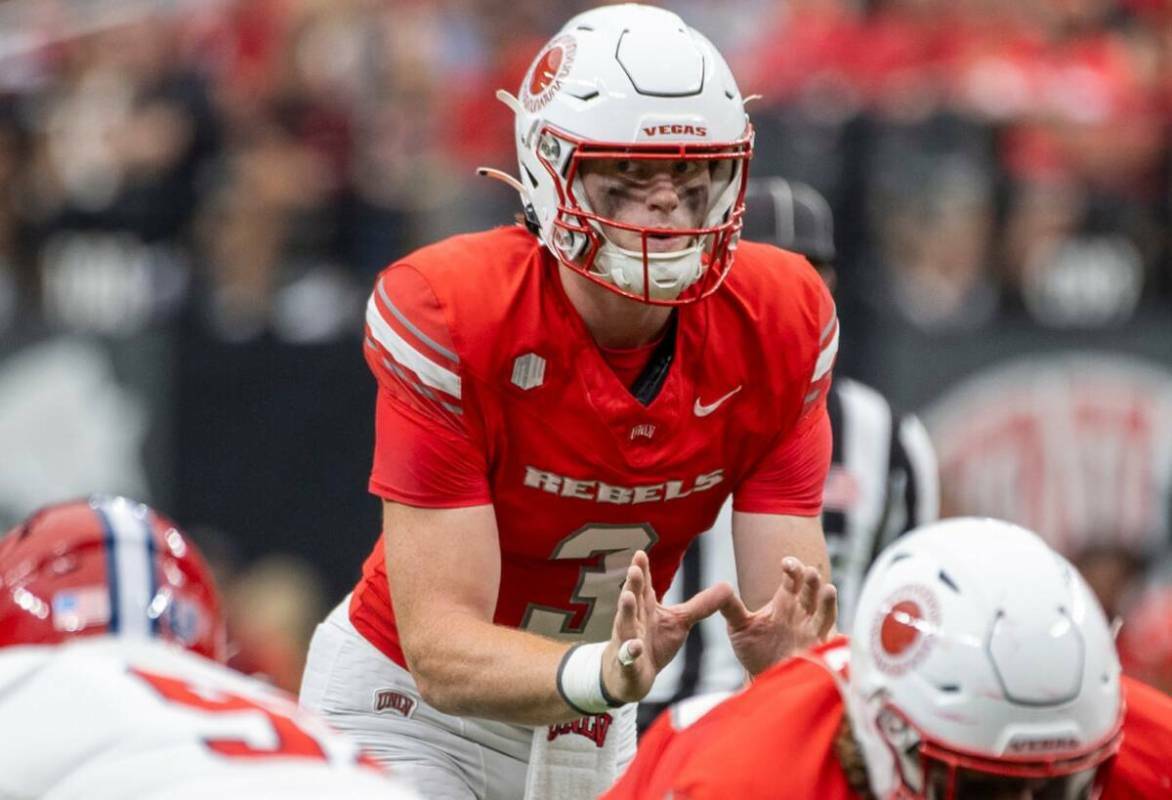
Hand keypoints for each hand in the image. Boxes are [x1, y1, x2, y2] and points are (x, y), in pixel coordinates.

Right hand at [599, 550, 733, 703]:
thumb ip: (699, 605)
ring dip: (625, 610)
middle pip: (632, 598)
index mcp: (645, 607)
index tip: (640, 553)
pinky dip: (630, 651)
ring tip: (627, 598)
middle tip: (635, 569)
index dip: (642, 569)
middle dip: (632, 584)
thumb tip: (726, 586)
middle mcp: (634, 620)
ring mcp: (628, 640)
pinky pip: (628, 656)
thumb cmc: (654, 643)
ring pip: (625, 623)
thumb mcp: (680, 622)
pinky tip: (635, 647)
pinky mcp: (628, 663)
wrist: (631, 676)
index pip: (643, 585)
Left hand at [720, 556, 836, 676]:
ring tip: (829, 590)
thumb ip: (730, 607)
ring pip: (825, 613)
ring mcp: (813, 632)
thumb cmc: (754, 648)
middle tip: (810, 572)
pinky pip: (833, 644)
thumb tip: (720, 587)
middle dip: (811, 581)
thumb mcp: (739, 626)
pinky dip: (838, 638)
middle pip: (810, 591)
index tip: (786, 563)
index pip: (793, 578)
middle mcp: (802, 613)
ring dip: (827, 602)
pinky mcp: (819, 654)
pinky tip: (842, 633)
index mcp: (785, 601)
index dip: (792, 569)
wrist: (764, 679)